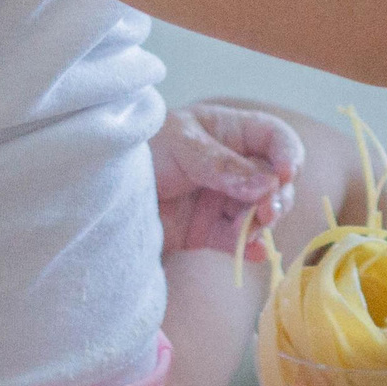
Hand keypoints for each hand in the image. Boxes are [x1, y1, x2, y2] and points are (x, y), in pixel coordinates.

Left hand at [151, 98, 303, 258]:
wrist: (97, 192)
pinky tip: (254, 252)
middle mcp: (234, 167)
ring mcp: (223, 201)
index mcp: (230, 132)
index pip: (275, 138)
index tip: (286, 174)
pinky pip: (238, 241)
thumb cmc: (139, 149)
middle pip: (276, 181)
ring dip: (262, 222)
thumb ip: (223, 165)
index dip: (288, 154)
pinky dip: (249, 248)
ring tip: (251, 229)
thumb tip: (268, 184)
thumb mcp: (181, 146)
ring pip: (261, 213)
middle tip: (267, 211)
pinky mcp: (208, 233)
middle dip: (279, 196)